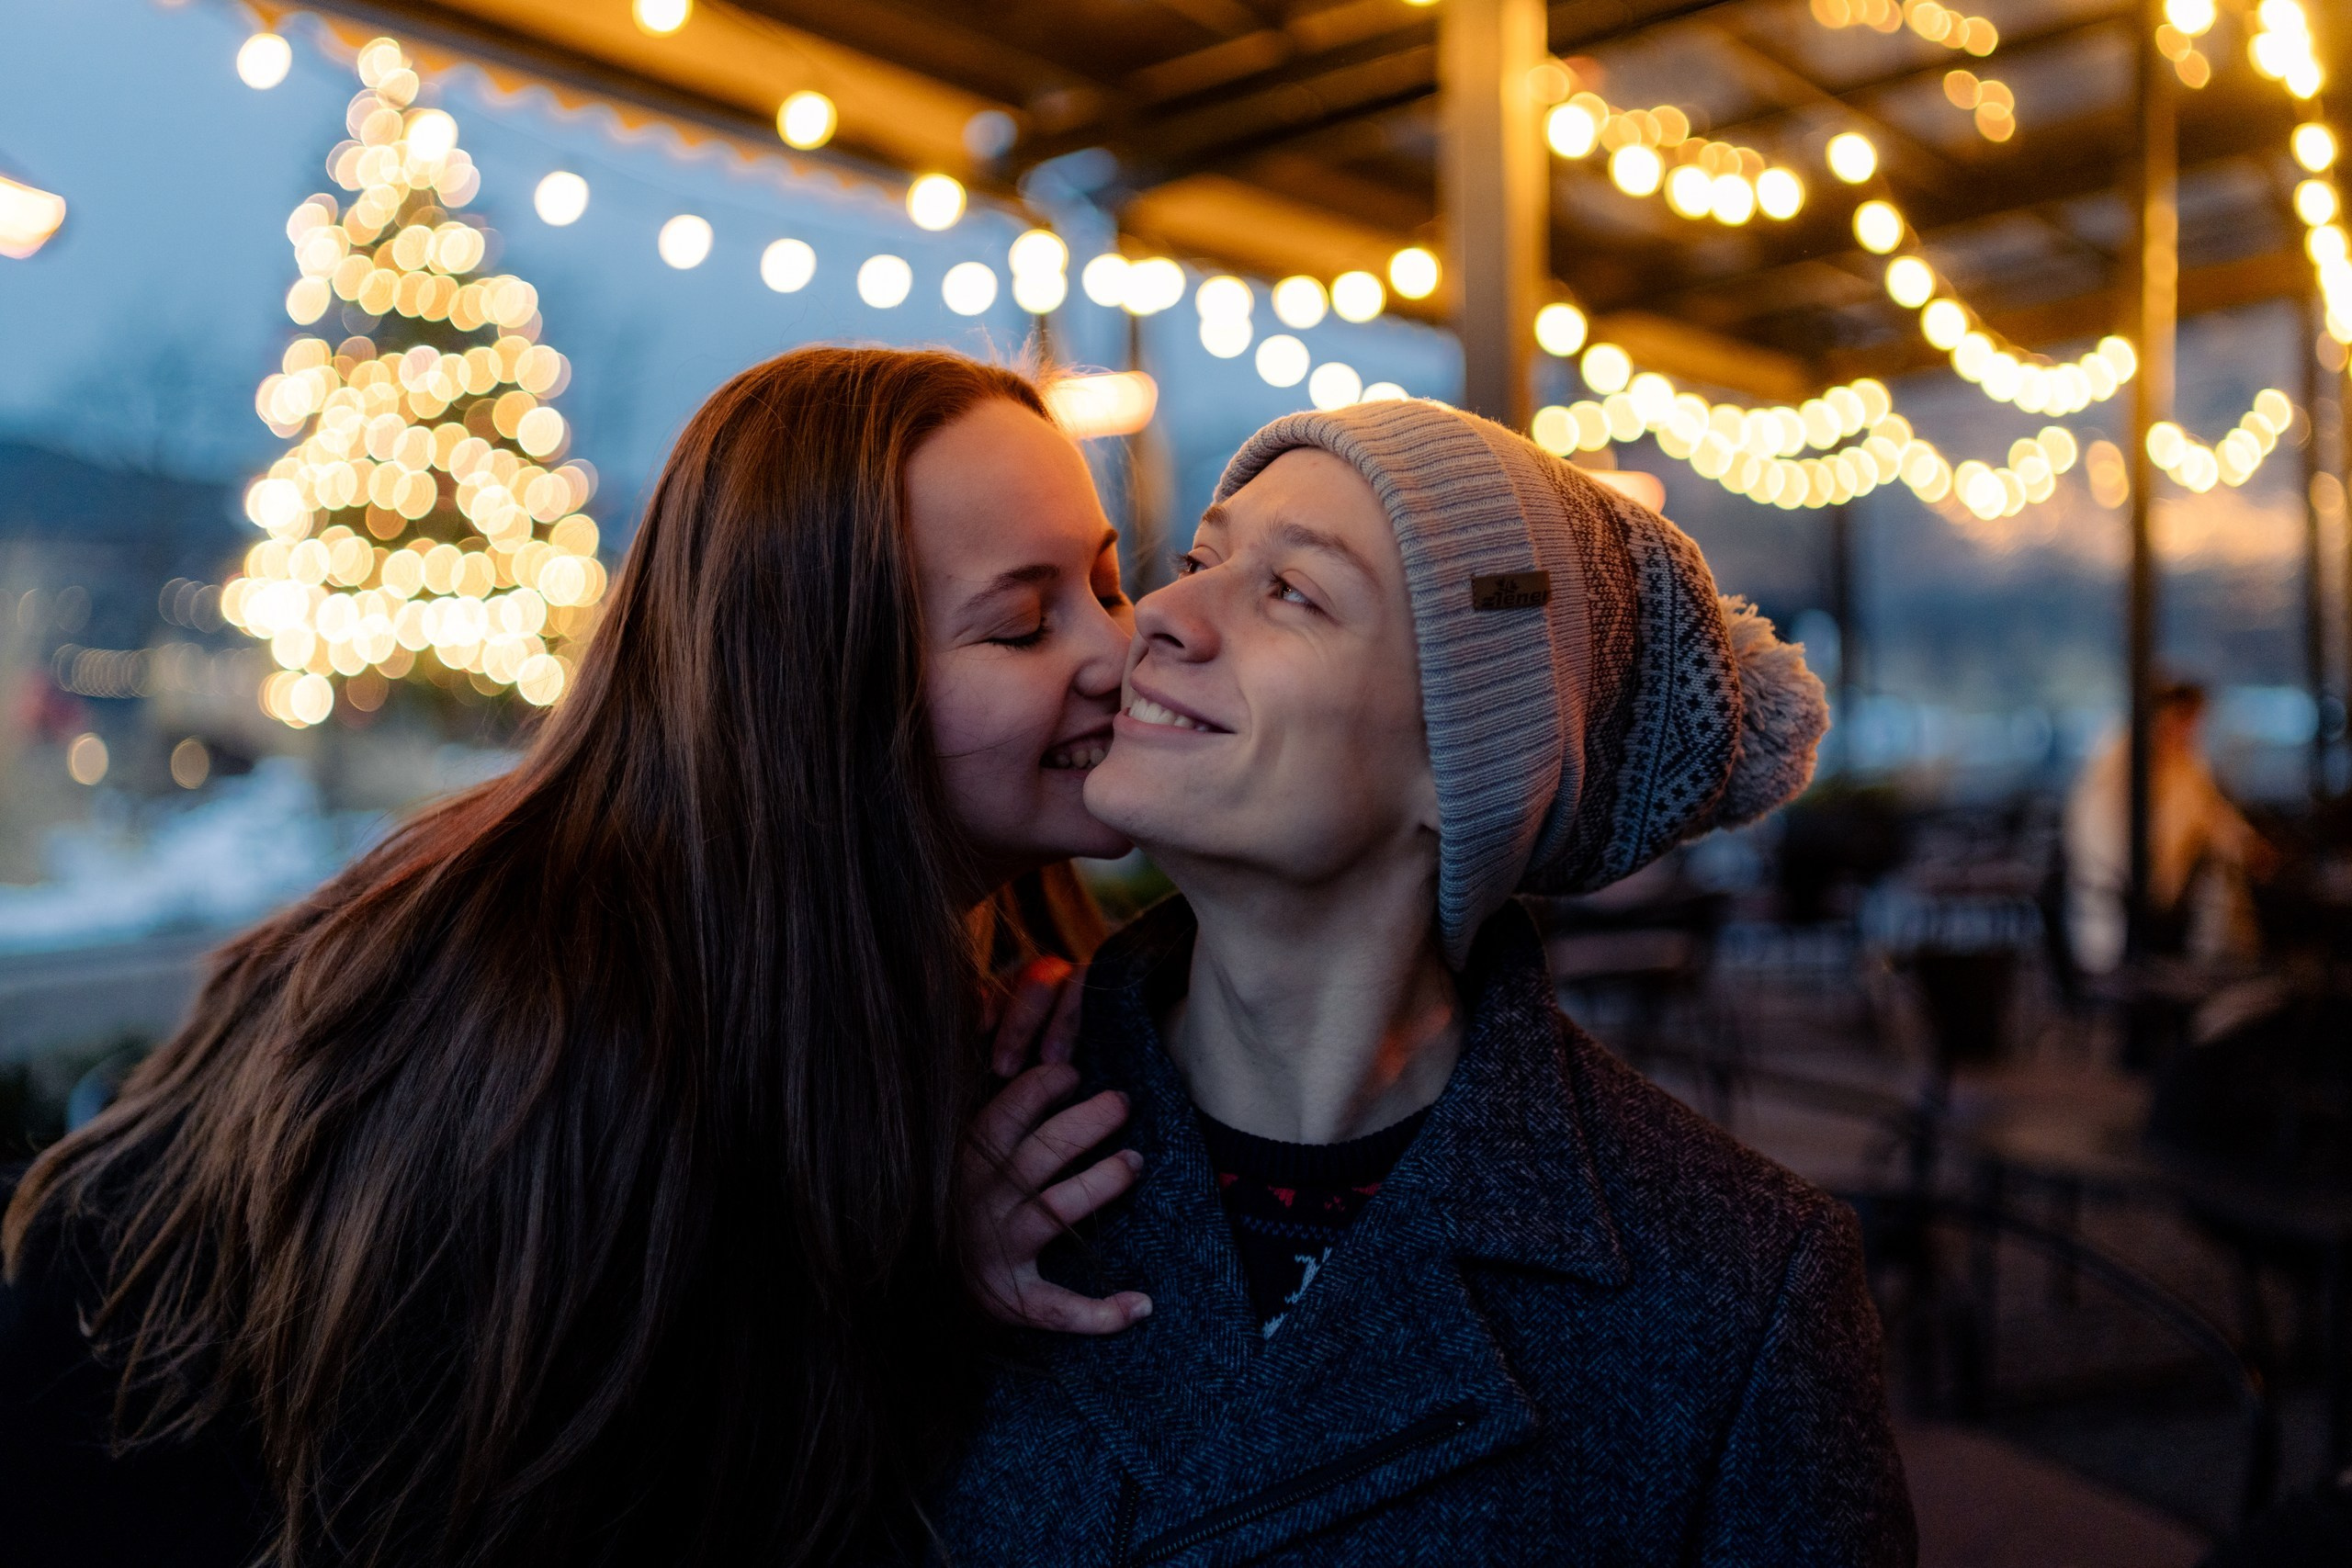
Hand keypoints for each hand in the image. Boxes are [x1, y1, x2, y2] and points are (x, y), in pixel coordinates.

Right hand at [963, 961, 1151, 1333]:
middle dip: (1087, 1122)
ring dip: (1101, 1184)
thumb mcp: (939, 1132)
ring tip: (1134, 1162)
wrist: (902, 1287)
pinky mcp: (1013, 1299)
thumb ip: (966, 1075)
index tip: (1071, 1070)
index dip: (1044, 1084)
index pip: (1007, 1109)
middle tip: (1120, 1103)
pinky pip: (1058, 1309)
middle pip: (1044, 1152)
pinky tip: (1141, 1305)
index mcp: (965, 1157)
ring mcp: (999, 1250)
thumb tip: (988, 1003)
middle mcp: (983, 1201)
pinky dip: (1100, 1314)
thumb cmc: (935, 1194)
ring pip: (1059, 1210)